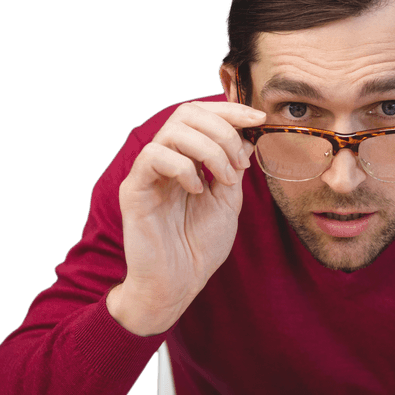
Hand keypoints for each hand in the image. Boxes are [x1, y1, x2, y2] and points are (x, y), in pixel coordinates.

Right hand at [107, 101, 264, 335]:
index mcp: (187, 159)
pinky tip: (196, 190)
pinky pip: (154, 157)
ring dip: (209, 149)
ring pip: (172, 130)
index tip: (259, 119)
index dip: (231, 110)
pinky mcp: (134, 189)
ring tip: (222, 178)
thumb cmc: (199, 247)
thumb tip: (246, 137)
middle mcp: (166, 160)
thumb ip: (233, 168)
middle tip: (239, 161)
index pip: (203, 116)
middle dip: (222, 128)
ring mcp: (148, 173)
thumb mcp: (228, 201)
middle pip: (187, 113)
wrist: (179, 283)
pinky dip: (182, 167)